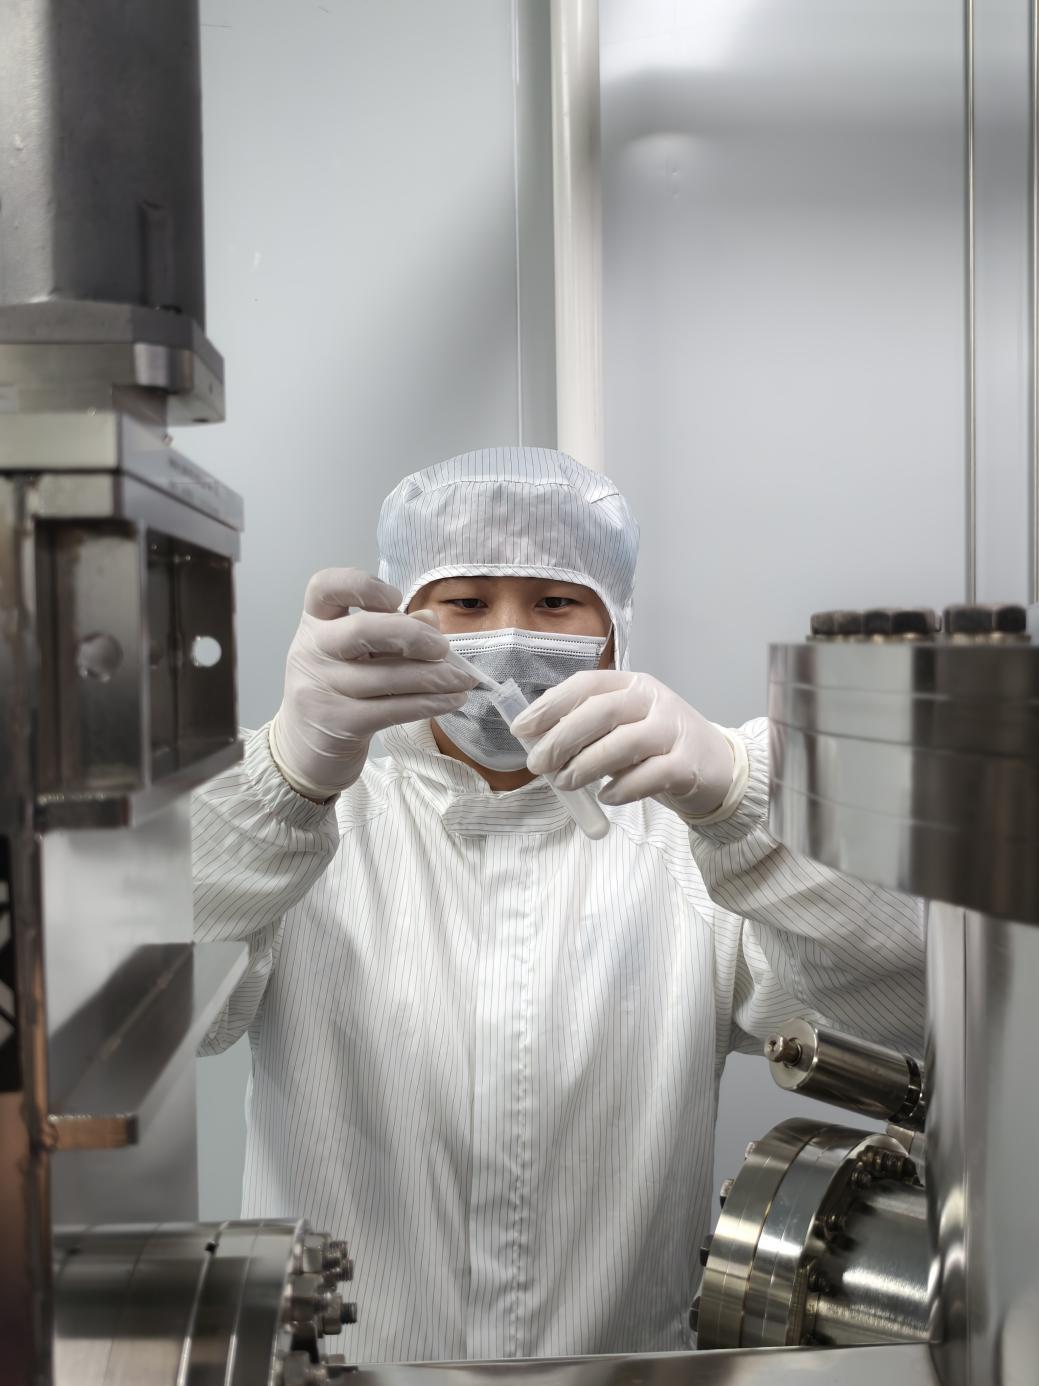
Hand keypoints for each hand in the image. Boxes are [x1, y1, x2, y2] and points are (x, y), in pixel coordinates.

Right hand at [270, 568, 476, 798]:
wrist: (306, 750)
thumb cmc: (339, 691)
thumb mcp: (358, 656)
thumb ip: (391, 632)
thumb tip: (431, 620)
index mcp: (314, 623)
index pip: (325, 587)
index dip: (362, 584)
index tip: (395, 600)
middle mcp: (310, 650)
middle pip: (362, 630)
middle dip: (413, 636)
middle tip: (443, 648)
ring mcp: (320, 688)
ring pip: (386, 676)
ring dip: (434, 677)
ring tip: (462, 680)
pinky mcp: (337, 723)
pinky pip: (392, 709)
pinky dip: (429, 704)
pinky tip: (451, 701)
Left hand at [510, 671, 735, 817]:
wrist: (718, 765)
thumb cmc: (657, 745)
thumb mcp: (625, 725)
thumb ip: (588, 729)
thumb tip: (537, 742)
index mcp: (632, 684)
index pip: (586, 684)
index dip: (550, 705)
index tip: (521, 728)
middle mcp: (654, 700)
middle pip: (601, 712)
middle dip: (561, 738)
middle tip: (538, 763)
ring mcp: (673, 730)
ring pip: (624, 743)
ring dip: (586, 765)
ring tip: (564, 783)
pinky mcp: (688, 764)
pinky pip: (649, 777)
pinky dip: (621, 789)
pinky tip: (606, 797)